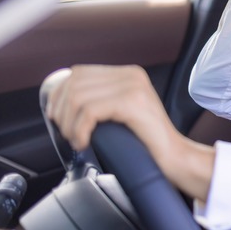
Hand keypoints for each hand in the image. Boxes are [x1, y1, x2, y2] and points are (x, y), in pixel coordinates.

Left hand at [47, 64, 176, 152]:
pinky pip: (89, 112)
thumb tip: (61, 99)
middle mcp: (132, 74)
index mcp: (129, 73)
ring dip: (69, 124)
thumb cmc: (146, 141)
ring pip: (78, 98)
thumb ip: (101, 98)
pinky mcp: (132, 102)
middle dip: (62, 111)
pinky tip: (84, 143)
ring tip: (77, 140)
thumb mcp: (121, 111)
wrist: (174, 157)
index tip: (57, 116)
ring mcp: (133, 86)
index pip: (79, 72)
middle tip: (67, 134)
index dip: (59, 94)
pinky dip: (80, 130)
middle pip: (75, 83)